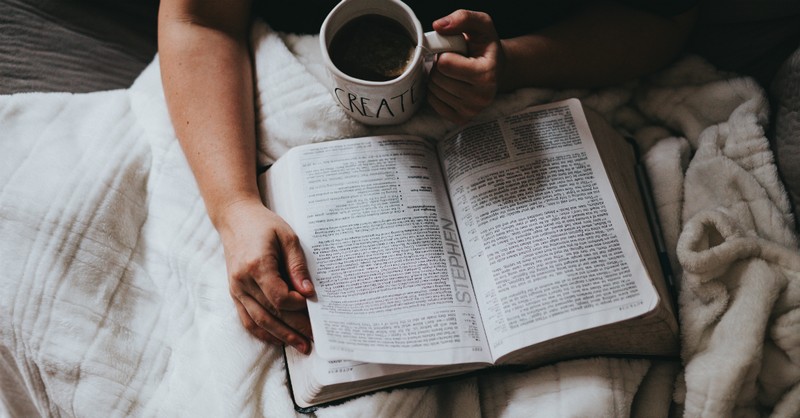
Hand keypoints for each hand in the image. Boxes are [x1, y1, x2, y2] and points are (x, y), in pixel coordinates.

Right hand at [217, 198, 314, 353]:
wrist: (235, 219)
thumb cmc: (264, 225)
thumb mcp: (287, 237)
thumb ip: (297, 265)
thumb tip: (308, 292)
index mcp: (256, 265)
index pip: (278, 297)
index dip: (296, 305)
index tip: (311, 305)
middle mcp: (242, 281)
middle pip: (270, 313)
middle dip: (294, 329)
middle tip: (314, 340)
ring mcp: (236, 289)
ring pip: (259, 321)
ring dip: (281, 336)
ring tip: (300, 346)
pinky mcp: (234, 293)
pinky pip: (247, 319)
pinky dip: (263, 333)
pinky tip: (278, 339)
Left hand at [428, 10, 505, 124]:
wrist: (496, 69)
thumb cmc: (485, 47)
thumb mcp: (480, 25)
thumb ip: (462, 18)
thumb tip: (438, 26)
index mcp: (486, 74)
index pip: (445, 64)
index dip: (445, 53)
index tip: (456, 52)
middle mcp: (481, 97)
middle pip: (437, 78)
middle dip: (439, 67)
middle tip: (454, 62)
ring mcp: (472, 110)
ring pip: (434, 90)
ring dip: (437, 78)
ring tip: (453, 73)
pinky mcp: (461, 118)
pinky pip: (433, 103)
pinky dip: (436, 92)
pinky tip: (449, 84)